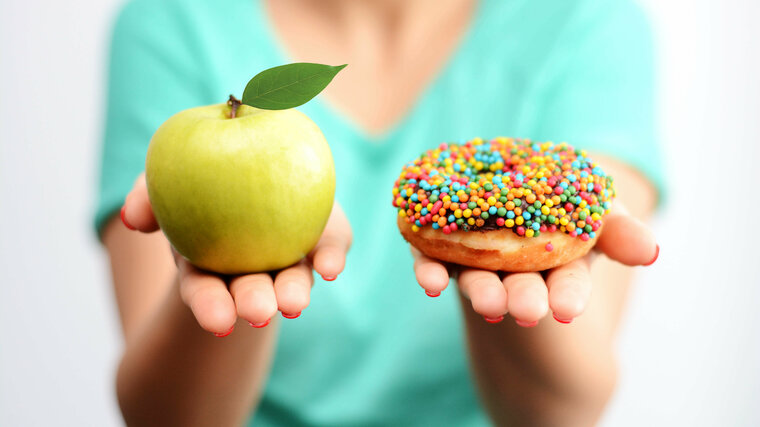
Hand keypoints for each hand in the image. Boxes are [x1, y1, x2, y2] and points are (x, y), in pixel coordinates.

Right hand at [120, 173, 351, 335]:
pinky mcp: (322, 237)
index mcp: (208, 262)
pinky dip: (331, 257)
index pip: (204, 288)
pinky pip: (329, 248)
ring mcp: (289, 256)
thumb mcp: (165, 181)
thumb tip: (134, 218)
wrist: (258, 162)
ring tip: (295, 303)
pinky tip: (332, 267)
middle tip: (260, 313)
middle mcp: (251, 267)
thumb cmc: (203, 178)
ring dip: (293, 291)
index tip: (219, 321)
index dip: (210, 305)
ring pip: (292, 278)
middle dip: (254, 303)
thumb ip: (147, 194)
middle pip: (252, 289)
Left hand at [411, 204, 657, 325]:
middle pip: (520, 288)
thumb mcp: (598, 209)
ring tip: (486, 304)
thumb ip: (618, 229)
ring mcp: (476, 259)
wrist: (512, 183)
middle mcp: (515, 268)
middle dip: (524, 299)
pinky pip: (430, 260)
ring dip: (481, 292)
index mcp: (558, 264)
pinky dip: (429, 271)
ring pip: (476, 280)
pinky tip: (430, 282)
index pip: (567, 285)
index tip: (569, 310)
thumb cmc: (564, 202)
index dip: (569, 296)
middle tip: (526, 312)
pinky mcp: (438, 245)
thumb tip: (650, 251)